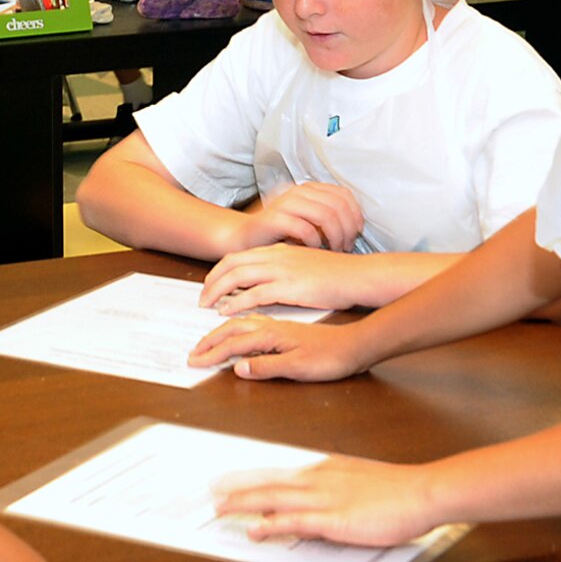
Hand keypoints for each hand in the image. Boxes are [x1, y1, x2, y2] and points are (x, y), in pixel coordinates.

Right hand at [188, 313, 372, 379]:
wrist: (355, 345)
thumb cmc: (330, 358)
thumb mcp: (298, 368)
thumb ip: (267, 367)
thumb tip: (238, 369)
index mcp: (271, 335)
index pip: (233, 345)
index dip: (212, 354)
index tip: (195, 362)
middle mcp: (270, 327)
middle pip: (231, 329)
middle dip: (209, 341)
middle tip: (193, 353)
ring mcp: (277, 325)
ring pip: (240, 323)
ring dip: (220, 331)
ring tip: (207, 340)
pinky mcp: (284, 327)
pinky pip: (251, 321)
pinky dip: (236, 325)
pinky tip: (237, 328)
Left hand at [201, 243, 365, 313]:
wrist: (358, 276)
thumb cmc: (337, 275)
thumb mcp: (305, 265)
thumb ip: (286, 268)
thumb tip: (271, 280)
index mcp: (279, 251)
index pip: (240, 256)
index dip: (221, 269)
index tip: (211, 282)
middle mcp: (276, 257)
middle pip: (232, 264)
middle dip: (212, 280)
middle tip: (202, 296)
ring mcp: (282, 270)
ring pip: (238, 276)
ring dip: (218, 290)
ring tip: (207, 304)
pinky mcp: (289, 287)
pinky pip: (254, 294)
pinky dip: (236, 302)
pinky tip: (227, 311)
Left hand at [216, 455, 442, 547]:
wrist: (422, 492)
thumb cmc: (401, 491)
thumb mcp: (363, 482)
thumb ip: (338, 490)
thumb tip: (320, 504)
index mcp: (327, 470)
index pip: (282, 474)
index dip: (255, 478)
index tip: (234, 479)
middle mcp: (319, 480)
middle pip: (270, 484)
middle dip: (239, 488)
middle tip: (215, 491)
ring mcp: (324, 498)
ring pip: (273, 499)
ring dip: (244, 504)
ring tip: (221, 508)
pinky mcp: (333, 519)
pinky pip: (293, 522)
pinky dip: (270, 525)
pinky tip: (254, 530)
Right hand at [242, 182, 364, 251]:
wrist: (244, 239)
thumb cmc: (279, 234)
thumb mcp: (308, 220)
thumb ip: (328, 216)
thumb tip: (356, 225)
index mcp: (308, 189)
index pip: (343, 195)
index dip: (355, 215)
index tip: (356, 233)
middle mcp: (298, 191)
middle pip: (338, 206)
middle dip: (347, 229)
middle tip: (345, 246)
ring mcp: (285, 203)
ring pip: (325, 215)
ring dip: (335, 237)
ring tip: (333, 250)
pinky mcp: (274, 219)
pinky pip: (305, 229)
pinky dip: (315, 243)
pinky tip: (314, 250)